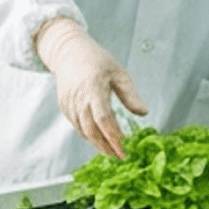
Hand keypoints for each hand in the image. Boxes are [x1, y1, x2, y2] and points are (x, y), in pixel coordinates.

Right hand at [34, 18, 147, 159]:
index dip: (113, 137)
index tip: (124, 150)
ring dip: (97, 143)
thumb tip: (144, 113)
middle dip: (106, 146)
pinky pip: (77, 126)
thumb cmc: (98, 61)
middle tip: (120, 156)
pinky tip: (101, 138)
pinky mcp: (64, 106)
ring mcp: (69, 104)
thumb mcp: (118, 74)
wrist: (69, 52)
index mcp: (94, 89)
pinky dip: (89, 135)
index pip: (103, 119)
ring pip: (83, 131)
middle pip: (91, 130)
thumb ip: (130, 95)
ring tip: (113, 150)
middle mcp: (78, 99)